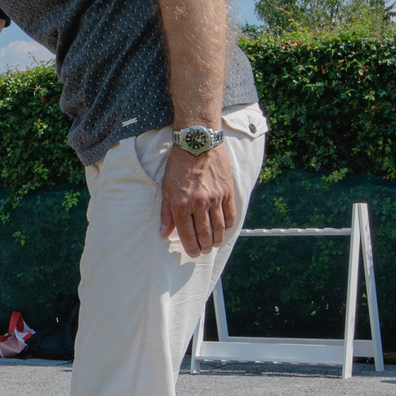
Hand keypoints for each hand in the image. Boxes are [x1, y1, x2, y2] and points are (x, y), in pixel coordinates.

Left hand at [159, 134, 236, 256]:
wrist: (197, 142)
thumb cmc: (179, 165)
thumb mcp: (166, 188)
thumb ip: (166, 213)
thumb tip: (164, 233)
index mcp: (181, 204)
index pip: (187, 234)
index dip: (191, 248)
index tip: (193, 253)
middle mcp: (199, 203)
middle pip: (204, 234)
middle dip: (204, 247)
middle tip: (204, 251)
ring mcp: (215, 198)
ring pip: (219, 228)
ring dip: (217, 240)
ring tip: (214, 244)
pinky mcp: (227, 191)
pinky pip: (230, 215)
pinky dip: (228, 226)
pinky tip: (224, 229)